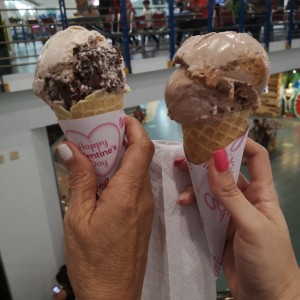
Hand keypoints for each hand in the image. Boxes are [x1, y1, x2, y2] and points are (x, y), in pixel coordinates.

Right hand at [57, 115, 153, 299]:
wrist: (113, 296)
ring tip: (95, 156)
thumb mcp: (78, 218)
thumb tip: (70, 149)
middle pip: (140, 157)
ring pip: (137, 171)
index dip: (135, 129)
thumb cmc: (94, 262)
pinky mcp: (142, 216)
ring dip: (120, 159)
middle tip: (98, 136)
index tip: (119, 119)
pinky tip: (102, 181)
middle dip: (122, 141)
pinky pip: (135, 186)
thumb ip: (79, 180)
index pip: (142, 149)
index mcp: (128, 195)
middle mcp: (142, 198)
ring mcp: (145, 207)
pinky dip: (122, 176)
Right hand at [175, 138, 299, 298]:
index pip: (255, 157)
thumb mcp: (251, 225)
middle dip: (205, 164)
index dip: (239, 142)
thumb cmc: (268, 259)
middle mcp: (245, 197)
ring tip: (181, 191)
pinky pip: (203, 207)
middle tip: (182, 161)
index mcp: (262, 192)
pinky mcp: (217, 225)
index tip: (216, 134)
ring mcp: (229, 211)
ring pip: (210, 189)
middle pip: (224, 171)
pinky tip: (183, 204)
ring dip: (194, 186)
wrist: (265, 299)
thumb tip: (216, 158)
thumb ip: (231, 194)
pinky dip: (192, 203)